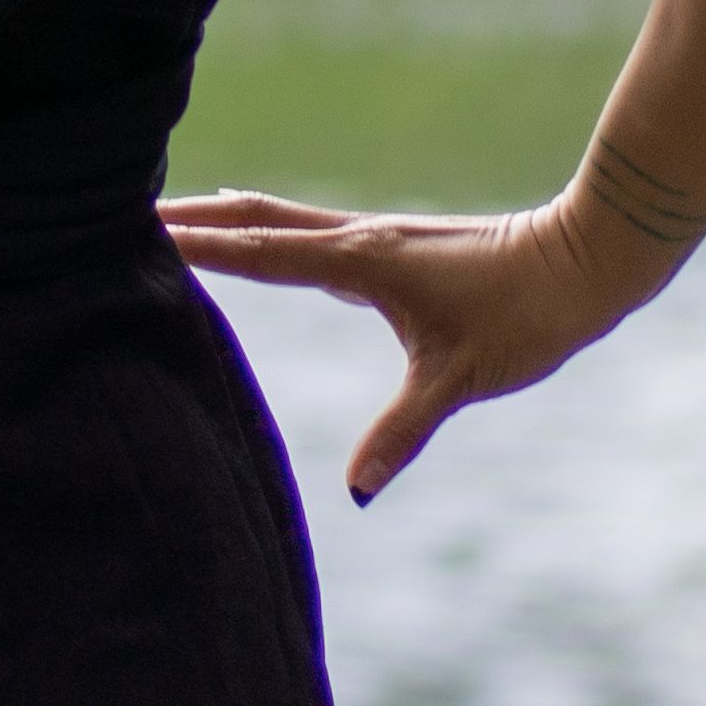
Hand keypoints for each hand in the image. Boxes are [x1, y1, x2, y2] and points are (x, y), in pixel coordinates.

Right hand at [160, 185, 660, 505]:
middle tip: (122, 212)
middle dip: (191, 218)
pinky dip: (264, 235)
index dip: (198, 246)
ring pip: (278, 219)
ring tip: (168, 221)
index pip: (260, 252)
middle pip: (254, 219)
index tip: (136, 233)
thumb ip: (403, 432)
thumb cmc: (525, 315)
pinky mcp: (388, 250)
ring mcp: (372, 239)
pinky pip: (304, 236)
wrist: (584, 261)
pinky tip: (260, 246)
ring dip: (223, 220)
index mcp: (360, 261)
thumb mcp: (462, 379)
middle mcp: (356, 239)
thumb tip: (357, 493)